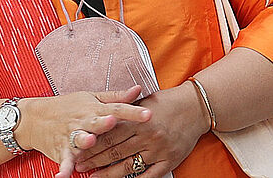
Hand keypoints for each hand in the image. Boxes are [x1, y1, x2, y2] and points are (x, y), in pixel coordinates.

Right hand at [17, 87, 150, 177]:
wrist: (34, 119)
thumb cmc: (67, 107)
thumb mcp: (91, 98)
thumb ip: (116, 98)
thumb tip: (139, 89)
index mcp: (94, 109)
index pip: (117, 109)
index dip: (132, 112)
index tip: (148, 114)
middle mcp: (83, 122)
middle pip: (96, 123)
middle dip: (104, 122)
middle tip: (112, 121)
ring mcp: (71, 136)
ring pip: (79, 139)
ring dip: (84, 140)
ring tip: (89, 141)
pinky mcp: (61, 150)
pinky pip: (64, 160)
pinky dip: (63, 168)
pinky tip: (63, 176)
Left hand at [74, 82, 207, 177]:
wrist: (195, 107)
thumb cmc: (166, 103)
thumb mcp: (141, 102)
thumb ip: (122, 111)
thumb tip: (99, 120)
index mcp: (137, 120)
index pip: (108, 136)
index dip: (91, 145)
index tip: (76, 150)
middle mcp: (147, 136)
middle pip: (115, 152)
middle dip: (94, 160)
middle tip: (79, 166)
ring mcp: (158, 150)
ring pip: (129, 166)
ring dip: (109, 173)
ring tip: (94, 177)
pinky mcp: (169, 161)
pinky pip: (150, 175)